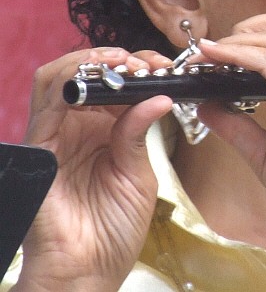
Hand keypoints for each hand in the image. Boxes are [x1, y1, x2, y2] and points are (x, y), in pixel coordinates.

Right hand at [15, 48, 172, 291]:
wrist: (90, 271)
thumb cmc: (115, 229)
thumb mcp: (137, 173)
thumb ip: (139, 133)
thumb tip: (159, 97)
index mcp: (103, 131)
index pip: (114, 84)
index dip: (137, 68)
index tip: (162, 66)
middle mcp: (77, 127)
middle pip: (86, 74)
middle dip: (117, 59)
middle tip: (146, 62)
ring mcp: (56, 134)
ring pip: (59, 77)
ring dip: (91, 61)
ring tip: (122, 62)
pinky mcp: (39, 146)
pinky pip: (46, 102)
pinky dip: (72, 81)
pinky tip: (101, 77)